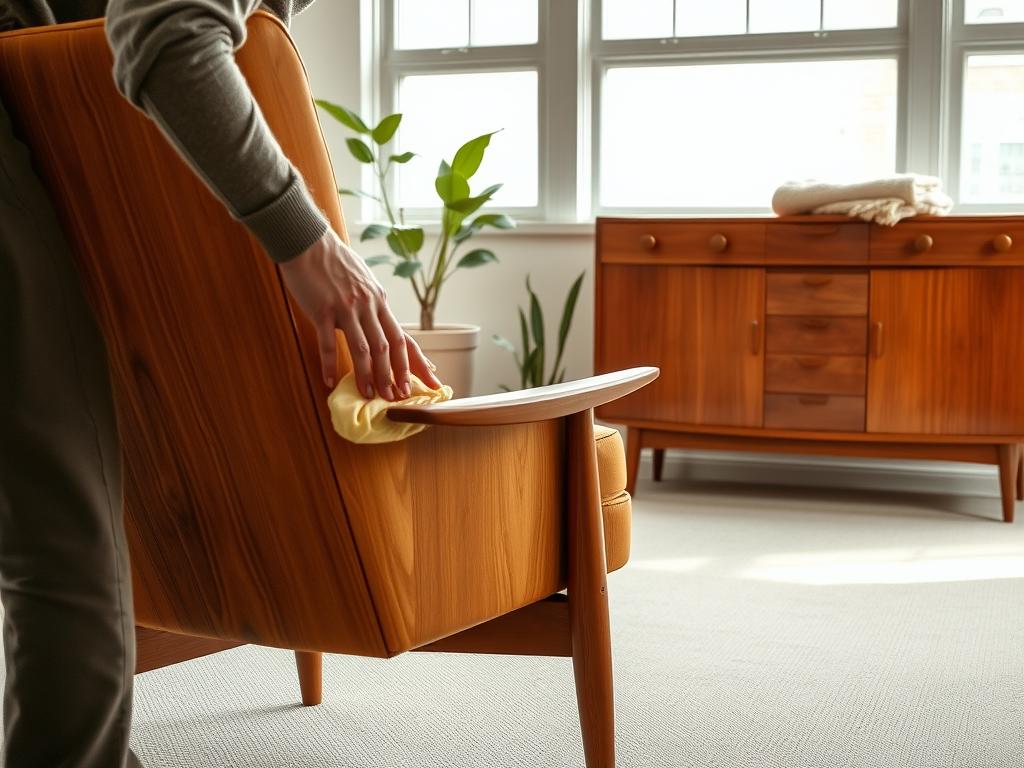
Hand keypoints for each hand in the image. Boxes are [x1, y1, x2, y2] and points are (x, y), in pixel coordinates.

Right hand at [279, 229, 441, 399]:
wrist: (308, 241)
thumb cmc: (334, 263)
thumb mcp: (363, 282)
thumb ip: (373, 304)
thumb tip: (381, 325)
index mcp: (379, 301)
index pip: (403, 337)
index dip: (417, 361)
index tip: (430, 380)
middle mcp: (368, 306)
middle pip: (387, 347)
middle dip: (395, 375)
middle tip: (398, 397)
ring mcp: (346, 308)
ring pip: (363, 348)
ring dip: (368, 374)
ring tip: (371, 395)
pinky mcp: (322, 309)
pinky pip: (328, 342)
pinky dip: (330, 364)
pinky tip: (330, 381)